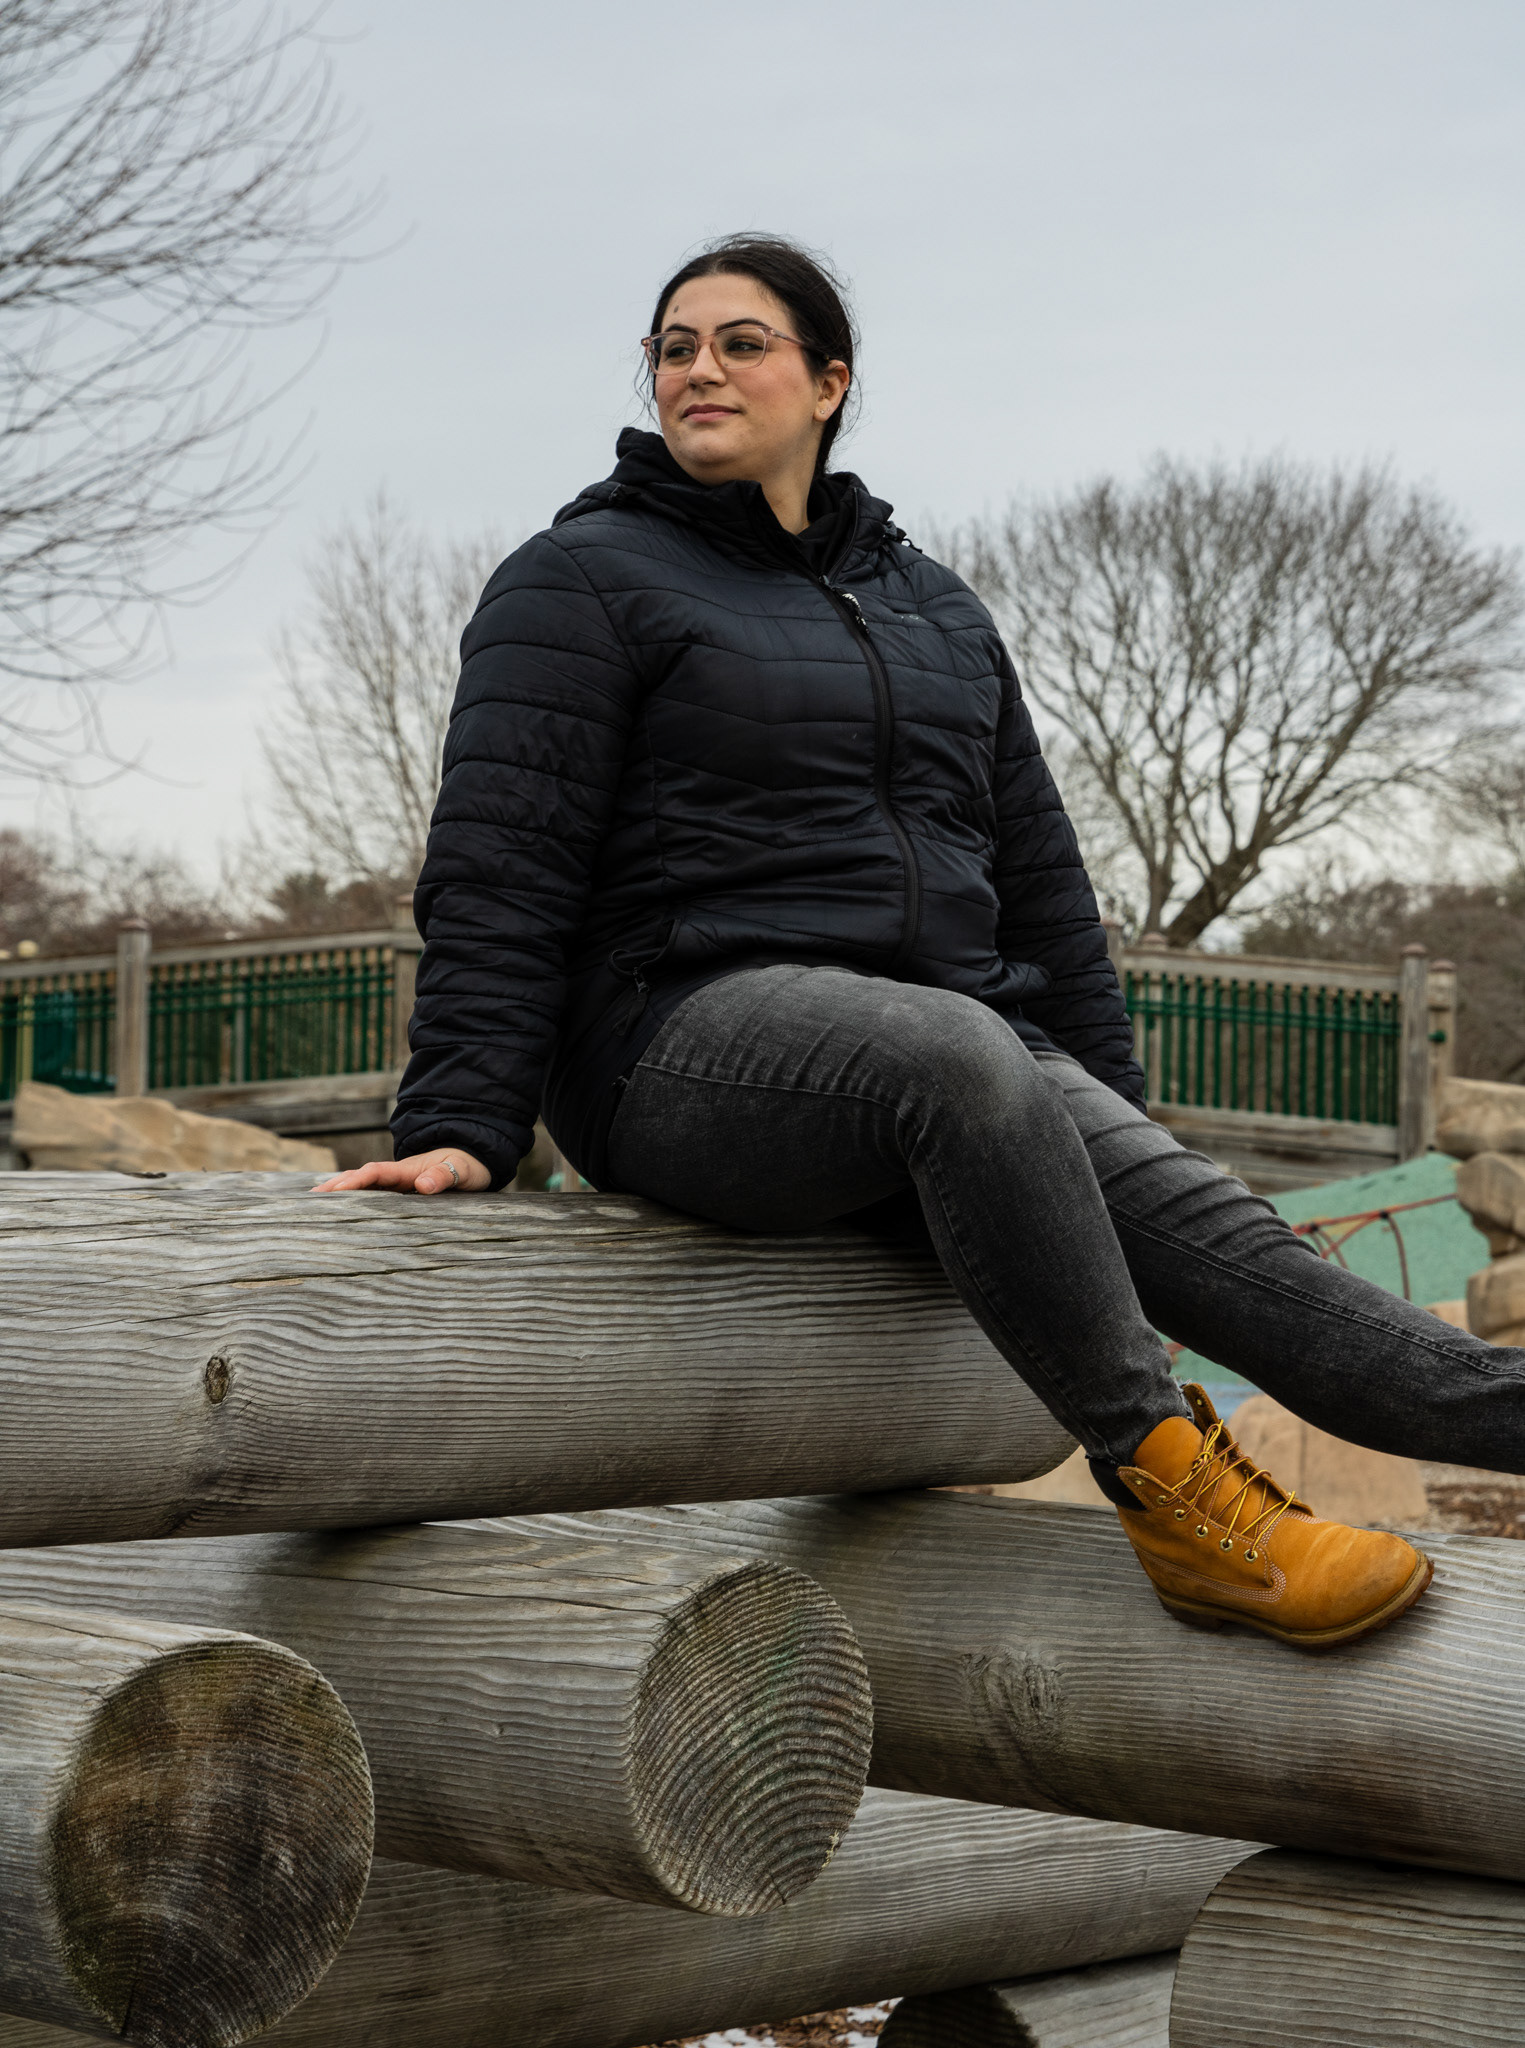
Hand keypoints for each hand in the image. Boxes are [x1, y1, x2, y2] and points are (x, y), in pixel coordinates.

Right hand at [311, 1148, 490, 1195]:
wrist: (474, 1162)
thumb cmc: (468, 1167)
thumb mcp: (461, 1171)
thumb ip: (443, 1176)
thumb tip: (422, 1184)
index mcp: (408, 1169)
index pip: (376, 1173)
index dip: (355, 1181)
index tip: (334, 1191)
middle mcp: (398, 1174)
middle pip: (361, 1177)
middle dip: (336, 1186)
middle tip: (310, 1199)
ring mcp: (398, 1183)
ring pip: (364, 1186)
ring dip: (341, 1192)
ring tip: (315, 1205)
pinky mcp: (402, 1191)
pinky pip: (374, 1195)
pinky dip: (356, 1199)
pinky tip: (343, 1210)